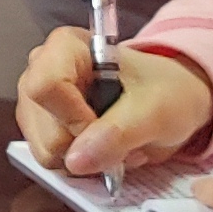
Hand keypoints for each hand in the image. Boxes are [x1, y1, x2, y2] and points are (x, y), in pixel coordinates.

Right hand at [15, 27, 212, 177]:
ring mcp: (38, 101)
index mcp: (66, 47)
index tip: (104, 130)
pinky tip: (104, 150)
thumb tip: (76, 161)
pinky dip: (81, 164)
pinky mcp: (43, 127)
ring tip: (116, 145)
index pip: (45, 86)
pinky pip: (50, 160)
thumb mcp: (156, 111)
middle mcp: (41, 69)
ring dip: (83, 159)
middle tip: (120, 143)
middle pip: (41, 124)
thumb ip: (118, 133)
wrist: (174, 100)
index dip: (72, 118)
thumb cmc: (167, 91)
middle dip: (82, 146)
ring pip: (43, 148)